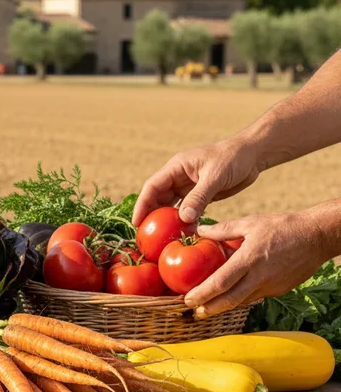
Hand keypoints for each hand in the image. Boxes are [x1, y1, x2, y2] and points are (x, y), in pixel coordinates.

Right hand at [132, 138, 261, 226]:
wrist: (254, 154)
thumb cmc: (234, 158)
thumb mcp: (215, 177)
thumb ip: (199, 197)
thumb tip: (183, 219)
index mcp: (176, 167)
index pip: (152, 187)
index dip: (142, 204)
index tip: (137, 222)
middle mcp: (178, 177)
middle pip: (158, 198)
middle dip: (151, 215)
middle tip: (147, 235)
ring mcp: (188, 186)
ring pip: (171, 205)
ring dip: (167, 219)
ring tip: (162, 237)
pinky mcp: (200, 194)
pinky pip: (186, 209)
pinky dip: (183, 220)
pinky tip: (183, 232)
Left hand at [183, 211, 332, 318]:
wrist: (317, 237)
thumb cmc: (282, 226)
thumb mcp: (251, 222)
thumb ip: (223, 229)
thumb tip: (199, 231)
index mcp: (249, 259)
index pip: (220, 282)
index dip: (202, 294)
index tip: (187, 300)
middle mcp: (259, 277)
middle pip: (229, 301)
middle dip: (208, 309)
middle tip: (193, 313)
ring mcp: (270, 286)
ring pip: (242, 302)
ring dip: (223, 307)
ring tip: (206, 309)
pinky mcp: (279, 290)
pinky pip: (254, 297)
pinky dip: (240, 299)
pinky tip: (229, 297)